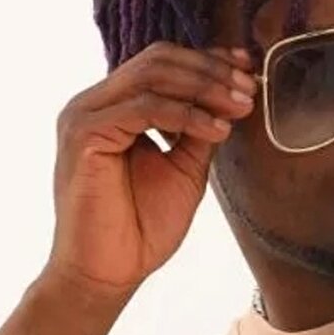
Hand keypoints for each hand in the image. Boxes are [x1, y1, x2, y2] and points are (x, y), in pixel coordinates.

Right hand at [44, 41, 256, 299]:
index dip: (207, 60)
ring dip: (204, 88)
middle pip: (157, 59)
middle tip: (249, 88)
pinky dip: (185, 115)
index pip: (161, 63)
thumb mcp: (183, 170)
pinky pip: (143, 108)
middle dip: (210, 70)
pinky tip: (216, 131)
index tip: (248, 69)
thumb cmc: (140, 229)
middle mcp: (94, 103)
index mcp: (113, 106)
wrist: (106, 274)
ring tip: (240, 107)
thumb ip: (198, 131)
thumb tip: (231, 97)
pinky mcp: (84, 134)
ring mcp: (84, 115)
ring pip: (151, 76)